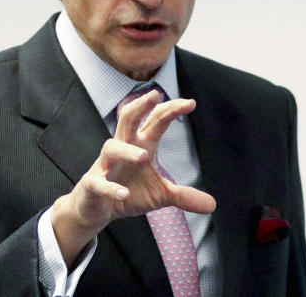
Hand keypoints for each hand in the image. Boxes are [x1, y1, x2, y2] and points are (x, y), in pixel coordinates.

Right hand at [50, 90, 215, 266]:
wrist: (95, 210)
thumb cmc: (128, 192)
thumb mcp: (160, 195)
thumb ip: (184, 196)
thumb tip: (212, 205)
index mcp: (141, 145)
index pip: (156, 121)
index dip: (171, 110)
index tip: (191, 103)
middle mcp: (123, 149)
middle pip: (128, 119)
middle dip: (140, 106)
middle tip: (154, 95)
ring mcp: (105, 166)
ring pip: (112, 147)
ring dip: (127, 150)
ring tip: (143, 156)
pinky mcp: (93, 185)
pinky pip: (100, 182)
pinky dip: (111, 187)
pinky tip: (123, 193)